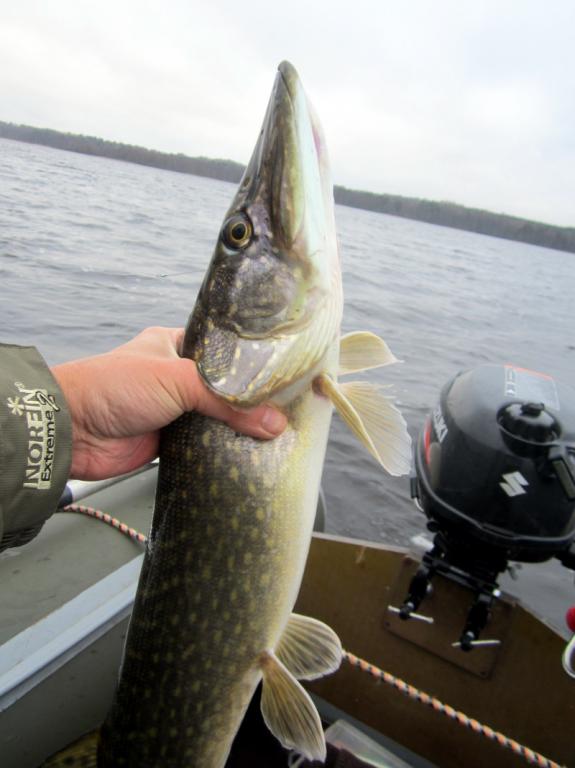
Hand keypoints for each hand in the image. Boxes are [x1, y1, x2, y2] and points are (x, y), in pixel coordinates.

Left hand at [51, 327, 286, 479]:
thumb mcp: (176, 380)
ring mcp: (175, 410)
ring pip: (217, 418)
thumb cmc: (115, 387)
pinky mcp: (172, 441)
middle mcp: (178, 376)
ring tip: (279, 433)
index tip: (286, 375)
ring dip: (239, 427)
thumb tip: (274, 423)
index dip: (254, 362)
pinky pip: (205, 444)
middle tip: (289, 408)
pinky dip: (223, 449)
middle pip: (225, 388)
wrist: (73, 432)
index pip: (225, 350)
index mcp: (177, 345)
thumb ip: (226, 401)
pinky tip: (251, 453)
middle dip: (251, 400)